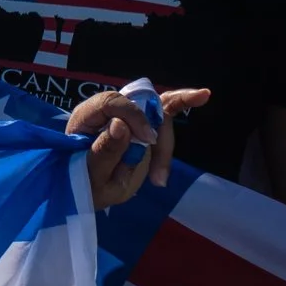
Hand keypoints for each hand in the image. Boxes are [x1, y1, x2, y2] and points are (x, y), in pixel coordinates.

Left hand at [70, 86, 209, 206]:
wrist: (85, 190)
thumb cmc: (82, 182)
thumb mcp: (89, 176)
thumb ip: (104, 150)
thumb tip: (122, 124)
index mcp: (87, 116)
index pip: (113, 101)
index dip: (133, 116)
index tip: (146, 139)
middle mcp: (107, 109)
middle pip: (141, 107)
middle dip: (156, 137)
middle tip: (156, 175)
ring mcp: (127, 115)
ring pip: (158, 114)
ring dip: (165, 145)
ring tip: (158, 180)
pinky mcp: (143, 123)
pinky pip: (166, 108)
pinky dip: (183, 102)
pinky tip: (204, 95)